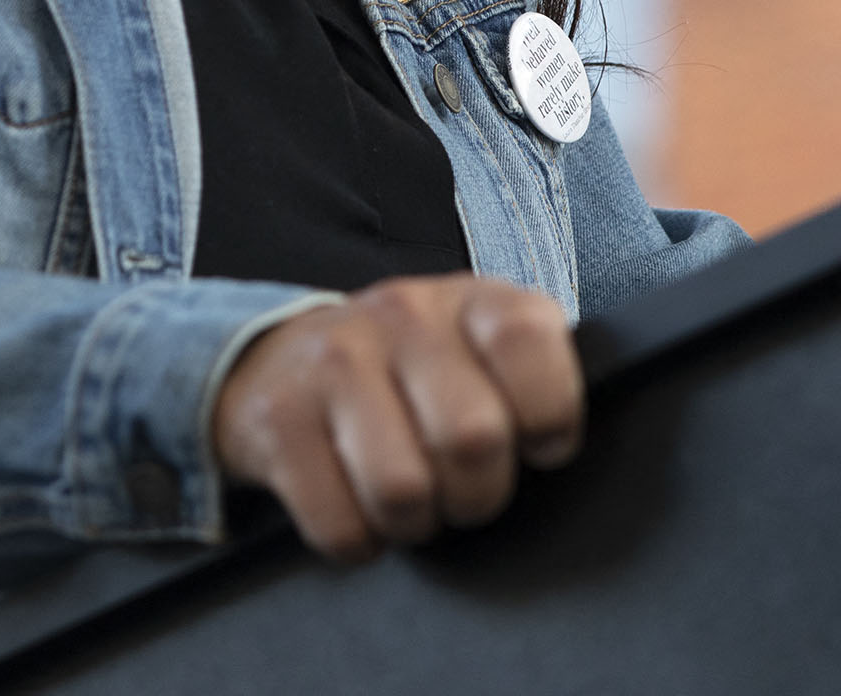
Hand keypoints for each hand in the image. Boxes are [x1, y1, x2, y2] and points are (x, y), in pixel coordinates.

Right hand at [209, 274, 583, 562]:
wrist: (281, 361)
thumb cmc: (410, 373)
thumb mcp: (479, 352)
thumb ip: (531, 379)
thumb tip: (564, 446)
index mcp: (470, 300)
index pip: (528, 341)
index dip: (548, 415)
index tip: (536, 443)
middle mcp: (400, 315)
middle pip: (472, 438)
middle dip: (478, 493)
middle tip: (462, 488)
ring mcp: (331, 362)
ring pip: (404, 492)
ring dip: (414, 522)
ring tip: (410, 497)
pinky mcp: (276, 419)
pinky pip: (341, 526)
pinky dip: (358, 539)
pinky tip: (357, 501)